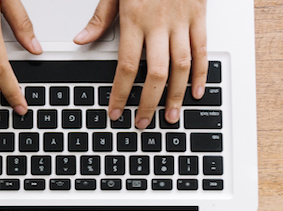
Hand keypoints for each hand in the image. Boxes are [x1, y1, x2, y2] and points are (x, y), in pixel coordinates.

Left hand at [74, 0, 207, 128]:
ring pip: (180, 66)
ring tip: (170, 116)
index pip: (126, 66)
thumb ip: (100, 17)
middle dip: (148, 103)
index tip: (115, 111)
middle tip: (143, 122)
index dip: (120, 93)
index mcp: (134, 18)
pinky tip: (196, 92)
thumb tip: (81, 40)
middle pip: (155, 73)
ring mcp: (182, 20)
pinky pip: (201, 50)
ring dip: (176, 96)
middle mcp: (159, 22)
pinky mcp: (199, 15)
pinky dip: (200, 73)